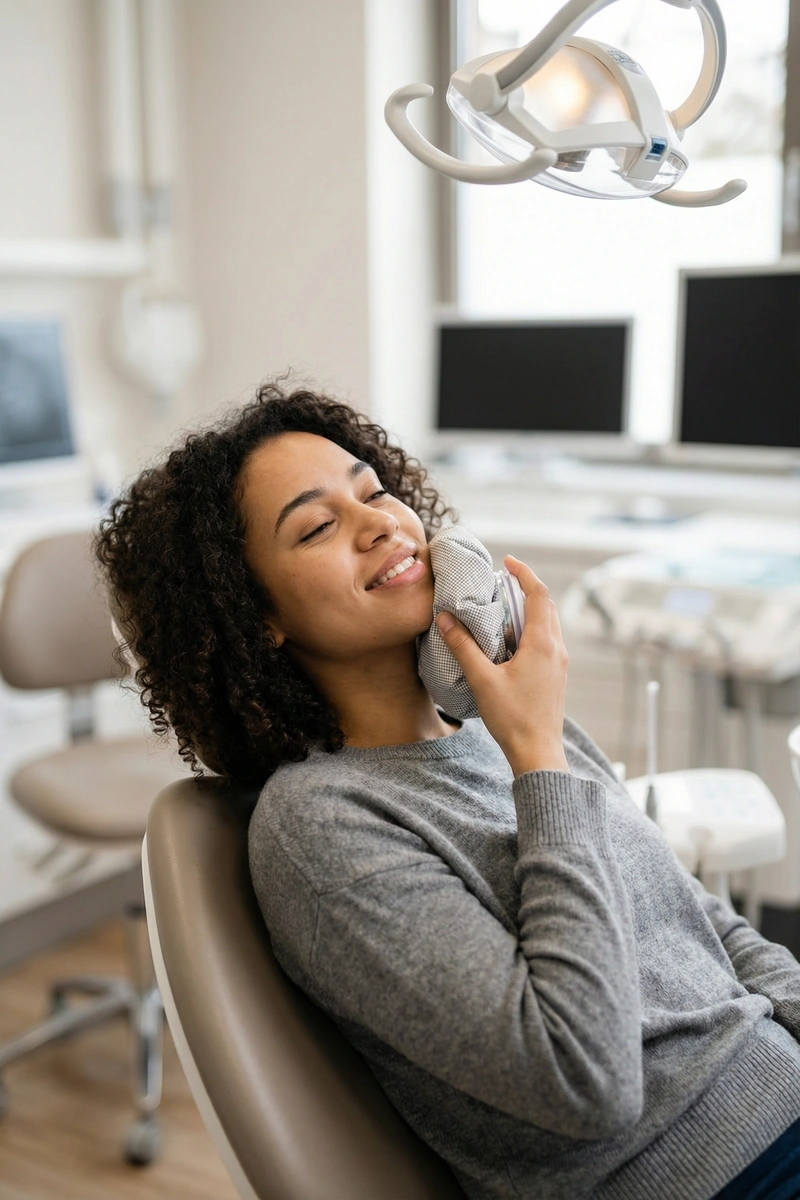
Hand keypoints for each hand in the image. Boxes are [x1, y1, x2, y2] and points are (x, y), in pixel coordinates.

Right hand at [436, 556, 569, 776]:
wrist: (538, 753)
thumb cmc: (512, 718)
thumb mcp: (482, 679)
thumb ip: (463, 647)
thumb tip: (445, 619)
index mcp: (542, 644)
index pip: (539, 594)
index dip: (524, 573)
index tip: (507, 561)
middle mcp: (556, 649)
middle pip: (546, 606)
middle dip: (525, 590)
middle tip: (500, 583)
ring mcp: (558, 664)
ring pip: (547, 625)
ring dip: (526, 612)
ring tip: (500, 611)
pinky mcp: (555, 677)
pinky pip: (545, 642)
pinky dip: (528, 632)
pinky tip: (507, 644)